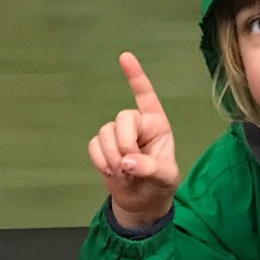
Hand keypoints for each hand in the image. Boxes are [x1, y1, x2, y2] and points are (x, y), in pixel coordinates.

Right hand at [87, 52, 179, 229]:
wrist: (141, 203)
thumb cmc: (159, 185)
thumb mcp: (165, 178)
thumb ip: (152, 168)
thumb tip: (128, 161)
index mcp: (157, 124)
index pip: (146, 96)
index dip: (136, 76)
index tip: (124, 57)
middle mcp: (136, 124)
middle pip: (122, 118)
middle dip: (124, 143)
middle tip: (130, 165)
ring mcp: (117, 135)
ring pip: (105, 132)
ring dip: (111, 155)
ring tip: (123, 173)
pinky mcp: (102, 147)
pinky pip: (93, 145)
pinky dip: (100, 160)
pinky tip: (110, 171)